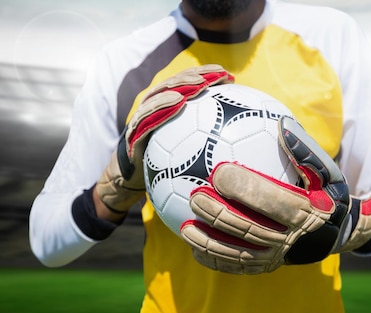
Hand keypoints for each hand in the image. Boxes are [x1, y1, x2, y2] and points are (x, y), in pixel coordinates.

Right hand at [94, 64, 233, 214]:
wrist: (130, 180)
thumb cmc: (161, 167)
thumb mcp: (187, 153)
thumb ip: (204, 142)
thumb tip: (239, 144)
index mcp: (167, 108)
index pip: (187, 85)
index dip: (206, 75)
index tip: (227, 75)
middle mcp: (154, 108)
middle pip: (176, 84)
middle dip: (197, 75)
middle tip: (217, 74)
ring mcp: (142, 117)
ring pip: (161, 93)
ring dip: (181, 84)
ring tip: (200, 83)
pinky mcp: (133, 130)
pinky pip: (149, 113)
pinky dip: (163, 104)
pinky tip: (179, 102)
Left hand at [181, 116, 370, 273]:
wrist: (336, 231)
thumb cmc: (324, 192)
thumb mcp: (324, 170)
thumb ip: (303, 150)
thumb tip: (282, 125)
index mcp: (306, 212)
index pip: (271, 200)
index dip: (244, 187)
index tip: (219, 171)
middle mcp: (290, 239)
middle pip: (249, 228)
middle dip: (219, 213)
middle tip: (196, 196)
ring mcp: (277, 256)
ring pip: (238, 254)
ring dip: (210, 242)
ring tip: (186, 228)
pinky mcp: (266, 267)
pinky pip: (236, 267)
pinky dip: (215, 260)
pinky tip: (193, 248)